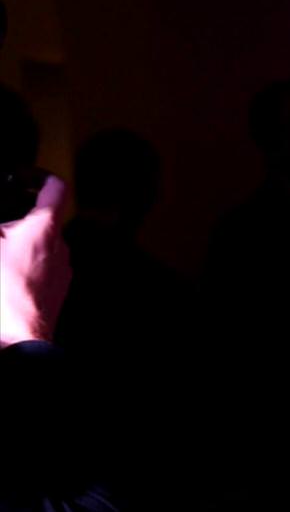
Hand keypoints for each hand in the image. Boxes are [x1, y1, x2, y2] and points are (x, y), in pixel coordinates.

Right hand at [0, 174, 70, 345]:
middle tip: (0, 229)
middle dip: (16, 220)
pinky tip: (6, 275)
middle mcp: (60, 247)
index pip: (55, 189)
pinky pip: (41, 267)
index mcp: (45, 228)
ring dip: (19, 244)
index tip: (27, 176)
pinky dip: (24, 264)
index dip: (41, 177)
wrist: (17, 335)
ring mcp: (62, 270)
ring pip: (41, 246)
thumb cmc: (4, 291)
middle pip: (41, 220)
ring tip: (0, 255)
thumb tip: (2, 229)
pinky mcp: (57, 290)